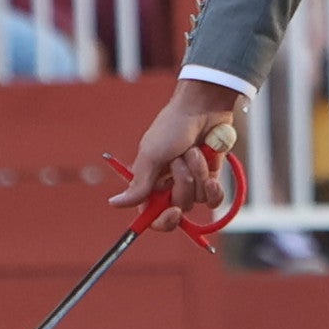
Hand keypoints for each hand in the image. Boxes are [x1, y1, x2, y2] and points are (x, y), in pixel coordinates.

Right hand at [116, 82, 247, 229]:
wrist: (202, 108)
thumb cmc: (172, 127)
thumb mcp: (151, 156)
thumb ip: (138, 185)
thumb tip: (114, 204)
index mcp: (151, 182)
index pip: (152, 215)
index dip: (162, 221)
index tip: (173, 213)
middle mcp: (170, 185)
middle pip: (179, 206)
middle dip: (183, 182)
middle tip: (179, 160)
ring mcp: (192, 181)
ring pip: (198, 198)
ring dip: (198, 172)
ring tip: (194, 151)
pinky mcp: (211, 176)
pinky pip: (214, 197)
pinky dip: (214, 187)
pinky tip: (213, 175)